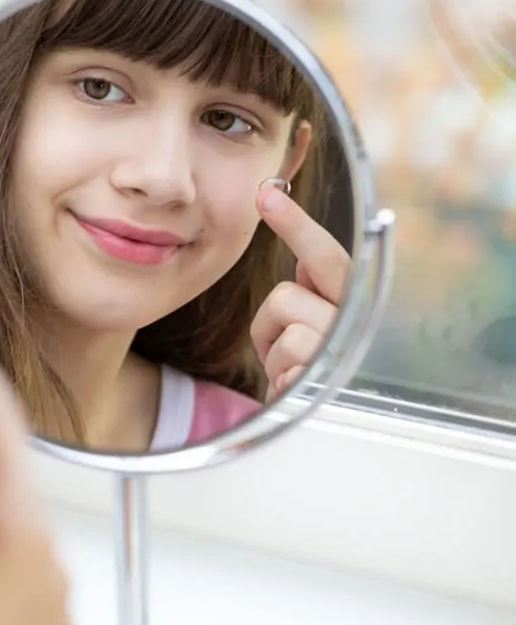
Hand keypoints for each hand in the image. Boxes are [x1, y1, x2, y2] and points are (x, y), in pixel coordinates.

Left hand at [251, 185, 350, 400]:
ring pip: (282, 330)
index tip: (267, 193)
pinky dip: (280, 378)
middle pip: (285, 297)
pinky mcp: (329, 386)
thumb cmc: (308, 374)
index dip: (296, 224)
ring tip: (292, 372)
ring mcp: (345, 356)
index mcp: (351, 304)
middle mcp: (357, 326)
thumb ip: (311, 292)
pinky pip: (284, 366)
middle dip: (270, 324)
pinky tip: (295, 390)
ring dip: (273, 353)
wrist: (313, 430)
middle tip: (284, 347)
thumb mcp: (309, 327)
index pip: (325, 257)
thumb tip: (301, 258)